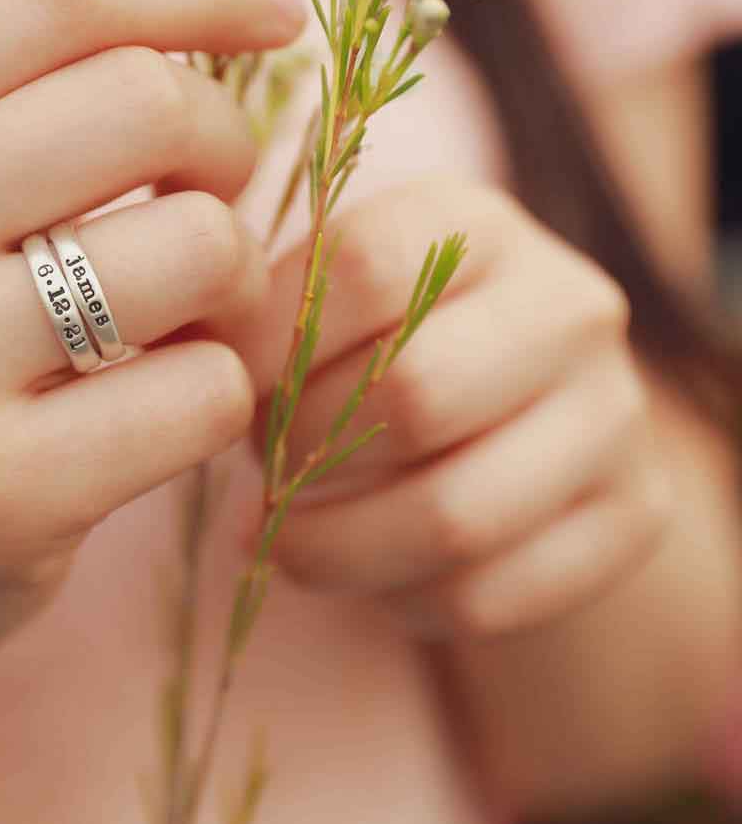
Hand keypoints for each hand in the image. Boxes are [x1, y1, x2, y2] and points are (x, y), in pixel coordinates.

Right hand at [0, 0, 305, 700]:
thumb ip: (35, 54)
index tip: (278, 12)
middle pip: (148, 104)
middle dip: (227, 144)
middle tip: (207, 198)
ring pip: (198, 247)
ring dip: (237, 276)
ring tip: (191, 311)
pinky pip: (205, 391)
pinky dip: (225, 387)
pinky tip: (168, 404)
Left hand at [232, 178, 670, 638]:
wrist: (519, 418)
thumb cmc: (383, 345)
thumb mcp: (333, 301)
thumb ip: (267, 311)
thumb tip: (189, 362)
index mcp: (478, 225)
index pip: (365, 267)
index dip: (270, 342)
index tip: (219, 387)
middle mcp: (568, 304)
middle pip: (415, 393)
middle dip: (306, 449)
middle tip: (259, 467)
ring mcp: (616, 412)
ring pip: (455, 516)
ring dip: (335, 546)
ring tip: (280, 538)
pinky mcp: (635, 514)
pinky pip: (492, 593)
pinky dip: (400, 599)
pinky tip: (366, 568)